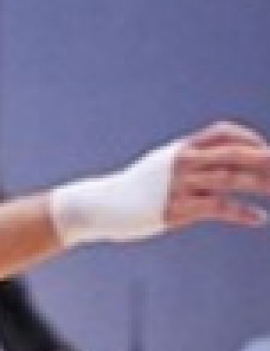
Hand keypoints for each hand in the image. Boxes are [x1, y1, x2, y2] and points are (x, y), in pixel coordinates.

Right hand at [50, 122, 269, 244]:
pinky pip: (218, 207)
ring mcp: (179, 186)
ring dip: (262, 185)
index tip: (265, 152)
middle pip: (235, 154)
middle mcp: (182, 162)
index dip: (249, 139)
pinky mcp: (176, 209)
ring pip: (231, 179)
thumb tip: (217, 161)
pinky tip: (258, 218)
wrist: (98, 207)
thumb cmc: (133, 189)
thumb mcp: (160, 166)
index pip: (223, 133)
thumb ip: (189, 160)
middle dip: (265, 160)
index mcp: (180, 149)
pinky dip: (242, 213)